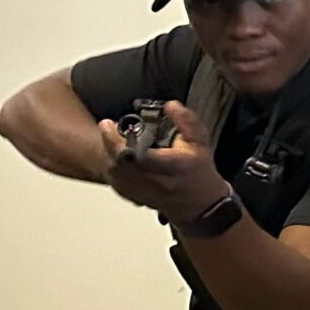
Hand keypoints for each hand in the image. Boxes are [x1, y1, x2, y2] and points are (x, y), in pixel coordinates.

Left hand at [99, 101, 231, 222]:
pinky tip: (116, 158)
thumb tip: (171, 106)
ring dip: (108, 154)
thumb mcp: (200, 142)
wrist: (200, 203)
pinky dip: (111, 168)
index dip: (119, 139)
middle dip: (109, 143)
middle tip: (108, 127)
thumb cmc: (199, 171)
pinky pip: (115, 182)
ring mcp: (143, 192)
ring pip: (114, 174)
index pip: (137, 154)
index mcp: (172, 166)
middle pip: (120, 163)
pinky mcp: (135, 197)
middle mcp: (156, 181)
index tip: (111, 123)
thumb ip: (187, 121)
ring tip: (112, 139)